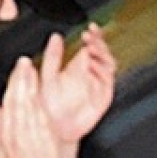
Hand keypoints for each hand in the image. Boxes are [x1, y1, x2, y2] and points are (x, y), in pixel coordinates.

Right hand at [0, 57, 65, 157]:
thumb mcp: (0, 153)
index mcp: (5, 133)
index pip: (7, 102)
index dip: (12, 84)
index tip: (16, 69)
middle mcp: (15, 132)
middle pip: (15, 100)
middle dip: (18, 79)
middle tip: (22, 62)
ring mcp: (28, 135)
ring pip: (25, 105)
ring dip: (27, 86)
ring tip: (29, 69)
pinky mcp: (41, 140)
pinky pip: (37, 117)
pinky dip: (36, 103)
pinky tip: (38, 91)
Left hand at [38, 23, 115, 142]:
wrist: (56, 129)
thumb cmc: (48, 106)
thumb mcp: (47, 77)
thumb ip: (53, 57)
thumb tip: (55, 38)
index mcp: (76, 65)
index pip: (90, 45)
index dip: (93, 35)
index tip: (91, 28)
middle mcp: (89, 73)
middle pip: (102, 52)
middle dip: (99, 42)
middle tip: (91, 38)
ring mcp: (97, 83)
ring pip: (108, 63)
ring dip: (102, 53)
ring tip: (92, 49)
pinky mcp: (104, 96)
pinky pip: (109, 80)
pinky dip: (104, 71)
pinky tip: (95, 66)